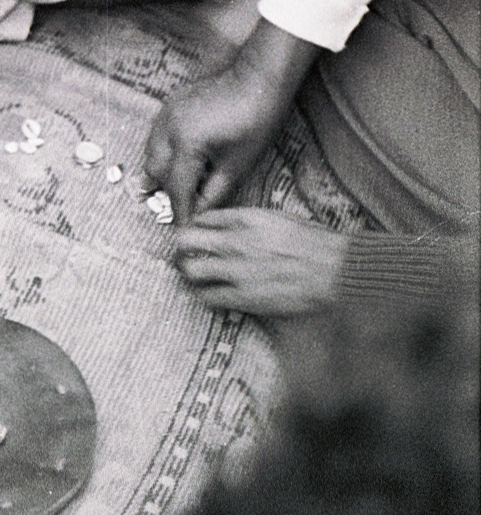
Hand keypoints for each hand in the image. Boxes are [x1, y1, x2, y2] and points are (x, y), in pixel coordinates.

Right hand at [144, 21, 321, 219]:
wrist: (257, 80)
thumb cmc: (255, 121)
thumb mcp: (237, 165)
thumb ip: (213, 193)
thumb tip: (198, 213)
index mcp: (187, 145)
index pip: (177, 188)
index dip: (181, 211)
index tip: (183, 229)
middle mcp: (168, 129)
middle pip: (156, 171)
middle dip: (166, 192)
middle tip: (180, 207)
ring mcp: (165, 114)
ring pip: (151, 152)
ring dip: (161, 171)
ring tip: (178, 186)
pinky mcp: (169, 105)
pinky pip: (157, 135)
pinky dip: (164, 151)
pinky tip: (180, 159)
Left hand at [173, 209, 347, 316]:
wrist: (334, 269)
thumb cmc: (311, 242)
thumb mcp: (275, 217)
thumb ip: (244, 220)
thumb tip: (218, 223)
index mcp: (244, 219)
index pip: (201, 219)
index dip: (193, 227)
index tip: (193, 235)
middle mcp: (235, 243)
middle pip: (184, 243)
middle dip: (180, 248)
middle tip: (184, 254)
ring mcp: (237, 272)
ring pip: (191, 272)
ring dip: (189, 273)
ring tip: (195, 275)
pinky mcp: (244, 297)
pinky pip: (209, 298)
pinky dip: (205, 295)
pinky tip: (211, 293)